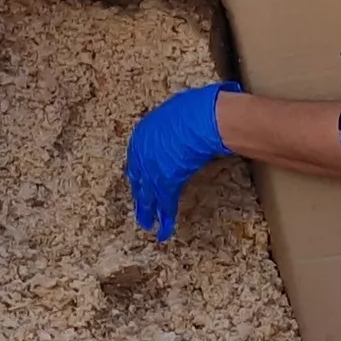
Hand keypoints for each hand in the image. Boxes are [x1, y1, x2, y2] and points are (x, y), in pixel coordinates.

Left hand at [124, 84, 236, 240]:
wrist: (202, 119)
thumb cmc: (197, 108)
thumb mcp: (180, 109)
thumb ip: (176, 121)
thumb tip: (186, 120)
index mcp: (143, 134)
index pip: (138, 159)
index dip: (141, 172)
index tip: (142, 181)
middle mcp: (142, 153)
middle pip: (138, 179)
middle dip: (140, 194)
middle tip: (140, 206)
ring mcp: (152, 169)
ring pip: (147, 196)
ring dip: (147, 212)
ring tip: (147, 225)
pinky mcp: (166, 183)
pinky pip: (165, 205)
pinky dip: (166, 219)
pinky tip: (163, 232)